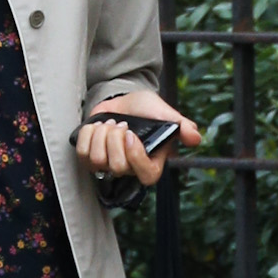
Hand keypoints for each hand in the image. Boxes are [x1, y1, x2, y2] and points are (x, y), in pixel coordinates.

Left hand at [76, 91, 201, 189]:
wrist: (124, 102)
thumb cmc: (147, 110)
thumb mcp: (167, 114)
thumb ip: (182, 125)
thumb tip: (195, 138)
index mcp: (152, 163)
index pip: (146, 176)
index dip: (136, 157)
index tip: (131, 135)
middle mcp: (130, 170)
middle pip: (117, 167)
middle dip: (115, 139)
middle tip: (121, 124)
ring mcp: (109, 167)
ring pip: (97, 161)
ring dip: (101, 135)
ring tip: (110, 124)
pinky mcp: (90, 158)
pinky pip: (82, 154)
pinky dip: (87, 134)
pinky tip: (97, 127)